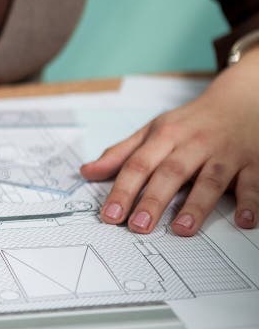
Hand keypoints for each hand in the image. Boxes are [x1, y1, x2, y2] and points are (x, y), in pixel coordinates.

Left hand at [80, 55, 258, 235]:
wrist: (242, 99)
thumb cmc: (191, 123)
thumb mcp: (153, 131)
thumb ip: (121, 154)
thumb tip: (87, 172)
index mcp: (166, 136)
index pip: (139, 164)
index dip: (123, 190)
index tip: (109, 214)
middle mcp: (194, 144)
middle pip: (171, 173)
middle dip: (153, 200)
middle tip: (137, 226)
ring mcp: (226, 153)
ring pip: (211, 179)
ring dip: (197, 204)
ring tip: (182, 229)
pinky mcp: (254, 162)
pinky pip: (254, 183)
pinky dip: (251, 201)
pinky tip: (245, 221)